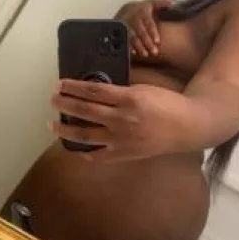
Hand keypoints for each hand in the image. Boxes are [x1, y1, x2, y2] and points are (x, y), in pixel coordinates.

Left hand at [51, 79, 189, 161]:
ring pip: (86, 135)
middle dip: (64, 104)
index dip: (73, 87)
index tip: (60, 84)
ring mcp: (122, 139)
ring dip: (66, 129)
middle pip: (84, 110)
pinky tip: (76, 146)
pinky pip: (99, 155)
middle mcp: (122, 119)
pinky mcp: (125, 154)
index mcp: (128, 99)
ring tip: (53, 124)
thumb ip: (120, 92)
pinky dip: (85, 151)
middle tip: (52, 99)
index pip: (93, 90)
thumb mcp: (143, 90)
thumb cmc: (167, 104)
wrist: (186, 127)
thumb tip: (94, 92)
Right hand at [122, 0, 173, 57]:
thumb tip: (172, 1)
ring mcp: (128, 26)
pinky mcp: (123, 32)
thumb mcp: (151, 4)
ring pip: (133, 37)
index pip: (149, 23)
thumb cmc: (142, 8)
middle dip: (148, 42)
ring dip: (139, 46)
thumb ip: (162, 4)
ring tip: (146, 54)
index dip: (153, 32)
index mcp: (143, 13)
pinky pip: (125, 40)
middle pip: (142, 32)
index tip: (157, 41)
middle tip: (155, 51)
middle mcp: (135, 20)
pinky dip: (129, 46)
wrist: (125, 10)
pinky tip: (134, 53)